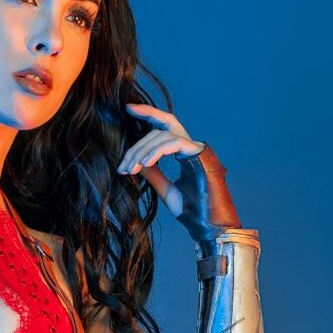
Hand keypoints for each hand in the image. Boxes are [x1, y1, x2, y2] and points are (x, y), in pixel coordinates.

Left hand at [118, 103, 243, 241]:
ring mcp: (196, 148)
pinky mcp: (199, 153)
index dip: (147, 113)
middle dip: (138, 145)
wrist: (209, 224)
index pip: (163, 126)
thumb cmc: (193, 211)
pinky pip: (174, 142)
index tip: (128, 109)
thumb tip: (137, 161)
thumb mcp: (166, 189)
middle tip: (123, 165)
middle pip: (159, 130)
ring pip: (163, 135)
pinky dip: (157, 151)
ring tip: (131, 169)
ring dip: (143, 152)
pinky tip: (145, 164)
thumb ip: (153, 174)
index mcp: (184, 152)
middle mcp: (191, 146)